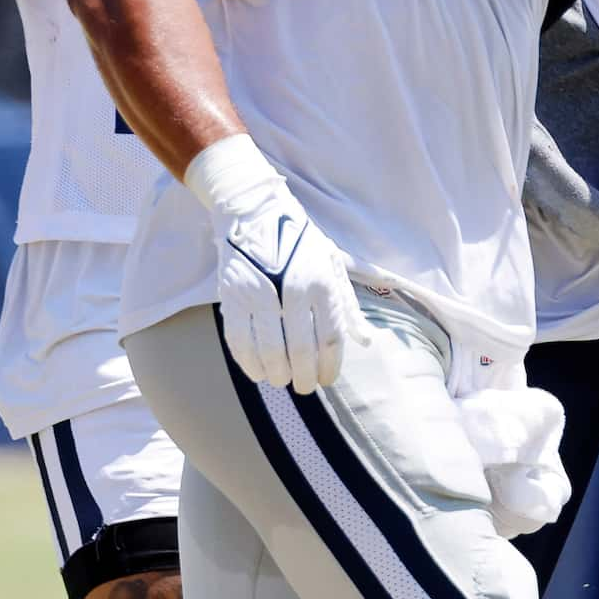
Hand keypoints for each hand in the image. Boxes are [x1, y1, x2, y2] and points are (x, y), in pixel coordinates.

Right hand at [186, 135, 364, 392]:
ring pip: (270, 352)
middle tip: (305, 387)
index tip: (327, 380)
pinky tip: (258, 372)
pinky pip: (240, 342)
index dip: (329, 367)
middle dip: (304, 378)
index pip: (330, 339)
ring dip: (278, 375)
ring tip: (282, 380)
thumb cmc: (299, 242)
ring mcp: (260, 294)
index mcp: (322, 283)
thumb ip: (348, 306)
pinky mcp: (232, 297)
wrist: (254, 212)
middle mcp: (292, 289)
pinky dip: (249, 364)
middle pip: (301, 351)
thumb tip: (366, 342)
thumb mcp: (333, 265)